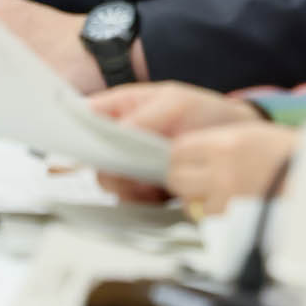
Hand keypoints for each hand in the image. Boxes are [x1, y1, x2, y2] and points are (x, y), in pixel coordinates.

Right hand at [90, 83, 268, 200]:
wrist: (233, 139)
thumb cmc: (202, 112)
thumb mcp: (175, 104)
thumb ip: (144, 117)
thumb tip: (118, 135)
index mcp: (117, 109)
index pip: (82, 117)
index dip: (71, 131)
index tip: (79, 146)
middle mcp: (117, 139)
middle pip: (92, 158)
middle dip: (110, 167)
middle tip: (134, 169)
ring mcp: (130, 165)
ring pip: (111, 183)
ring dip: (130, 186)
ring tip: (155, 180)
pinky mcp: (145, 188)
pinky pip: (132, 200)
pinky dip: (144, 200)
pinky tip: (162, 192)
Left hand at [163, 121, 298, 215]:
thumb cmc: (288, 155)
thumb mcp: (249, 136)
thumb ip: (215, 145)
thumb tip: (186, 156)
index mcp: (225, 145)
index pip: (178, 151)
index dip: (180, 157)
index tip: (185, 161)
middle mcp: (222, 172)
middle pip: (177, 178)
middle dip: (183, 180)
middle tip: (197, 180)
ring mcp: (228, 200)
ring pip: (190, 203)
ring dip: (198, 201)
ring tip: (218, 195)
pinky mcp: (236, 223)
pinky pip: (211, 222)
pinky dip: (215, 218)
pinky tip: (229, 209)